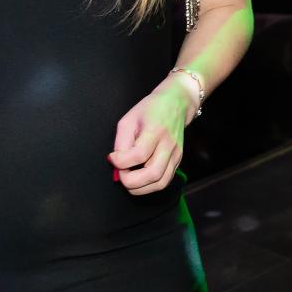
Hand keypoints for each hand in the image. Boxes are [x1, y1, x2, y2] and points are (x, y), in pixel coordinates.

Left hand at [109, 77, 194, 194]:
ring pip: (161, 182)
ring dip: (141, 188)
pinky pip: (165, 181)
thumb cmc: (150, 109)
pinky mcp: (178, 161)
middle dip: (131, 181)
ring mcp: (176, 154)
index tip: (112, 157)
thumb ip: (121, 141)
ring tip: (129, 179)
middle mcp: (169, 145)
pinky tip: (140, 179)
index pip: (139, 155)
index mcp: (156, 131)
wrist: (177, 103)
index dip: (120, 161)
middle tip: (120, 173)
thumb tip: (115, 162)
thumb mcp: (129, 119)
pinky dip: (150, 185)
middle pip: (153, 174)